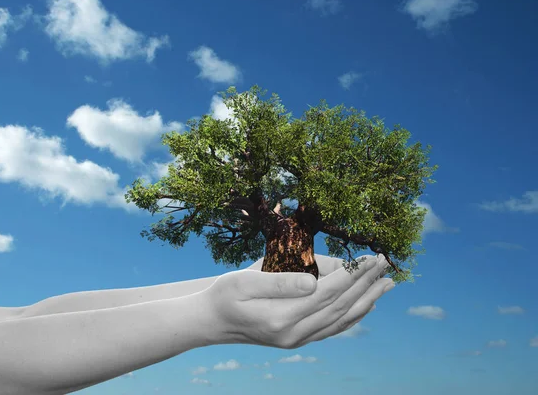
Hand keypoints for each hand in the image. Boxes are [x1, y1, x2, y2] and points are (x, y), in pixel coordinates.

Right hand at [206, 254, 393, 348]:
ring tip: (386, 284)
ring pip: (341, 320)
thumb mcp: (243, 281)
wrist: (211, 321)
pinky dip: (352, 315)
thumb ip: (280, 281)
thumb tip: (314, 281)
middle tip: (386, 264)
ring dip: (367, 301)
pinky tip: (365, 305)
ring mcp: (297, 340)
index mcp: (281, 317)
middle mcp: (294, 334)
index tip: (370, 257)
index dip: (353, 275)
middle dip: (366, 284)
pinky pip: (333, 328)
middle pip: (340, 307)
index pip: (328, 293)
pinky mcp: (297, 339)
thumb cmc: (224, 295)